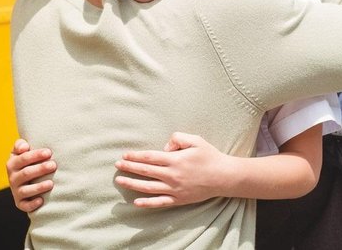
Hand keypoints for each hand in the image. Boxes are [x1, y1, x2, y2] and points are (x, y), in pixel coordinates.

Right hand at [6, 138, 56, 212]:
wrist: (23, 180)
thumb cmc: (27, 162)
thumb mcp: (20, 152)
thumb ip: (20, 145)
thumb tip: (24, 147)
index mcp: (12, 163)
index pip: (23, 158)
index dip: (36, 155)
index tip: (49, 152)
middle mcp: (12, 178)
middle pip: (26, 173)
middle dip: (40, 169)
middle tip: (53, 165)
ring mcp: (16, 191)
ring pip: (26, 190)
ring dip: (38, 187)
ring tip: (51, 183)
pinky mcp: (20, 203)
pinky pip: (24, 205)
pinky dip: (32, 204)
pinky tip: (41, 200)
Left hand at [114, 132, 235, 207]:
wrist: (224, 176)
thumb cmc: (210, 156)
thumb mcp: (196, 140)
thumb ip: (178, 138)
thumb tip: (164, 147)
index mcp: (175, 159)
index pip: (150, 157)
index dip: (135, 156)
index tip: (124, 155)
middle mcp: (172, 175)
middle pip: (145, 171)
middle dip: (129, 167)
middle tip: (117, 165)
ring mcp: (174, 189)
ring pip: (148, 187)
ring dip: (132, 184)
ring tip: (120, 181)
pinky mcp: (179, 199)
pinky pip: (160, 202)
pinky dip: (147, 203)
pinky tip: (136, 202)